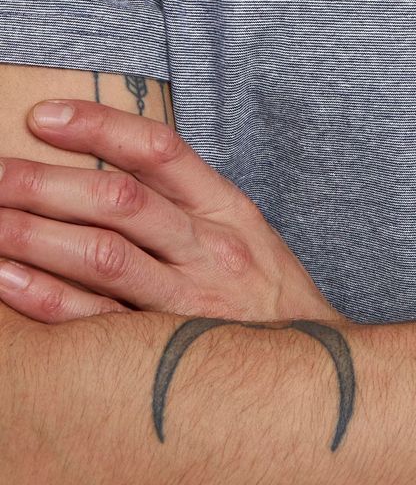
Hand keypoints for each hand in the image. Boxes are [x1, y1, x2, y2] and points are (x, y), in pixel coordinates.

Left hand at [0, 98, 341, 326]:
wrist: (314, 369)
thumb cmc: (265, 291)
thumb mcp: (243, 228)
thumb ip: (186, 195)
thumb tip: (109, 160)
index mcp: (226, 208)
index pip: (159, 151)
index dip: (99, 128)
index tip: (44, 116)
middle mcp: (208, 249)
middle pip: (121, 203)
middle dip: (48, 182)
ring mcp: (186, 301)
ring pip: (103, 258)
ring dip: (35, 235)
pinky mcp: (163, 349)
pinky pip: (94, 321)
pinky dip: (45, 298)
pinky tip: (5, 278)